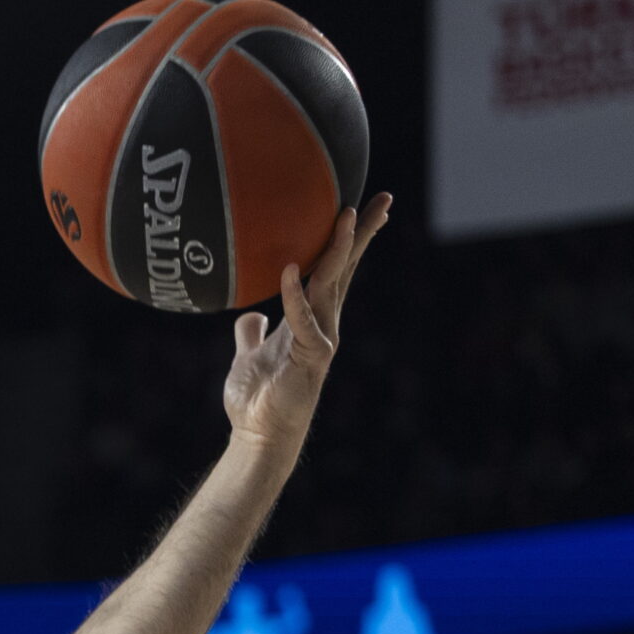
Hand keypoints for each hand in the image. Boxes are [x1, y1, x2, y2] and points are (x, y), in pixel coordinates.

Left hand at [224, 193, 390, 447]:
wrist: (259, 434)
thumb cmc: (257, 398)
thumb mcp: (250, 355)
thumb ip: (253, 333)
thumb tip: (251, 315)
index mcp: (309, 317)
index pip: (332, 270)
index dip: (345, 240)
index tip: (357, 207)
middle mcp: (322, 323)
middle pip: (345, 269)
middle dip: (362, 234)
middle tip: (383, 199)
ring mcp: (320, 337)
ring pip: (332, 284)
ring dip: (338, 249)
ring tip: (346, 215)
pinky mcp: (312, 357)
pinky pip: (302, 320)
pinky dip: (294, 296)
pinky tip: (288, 271)